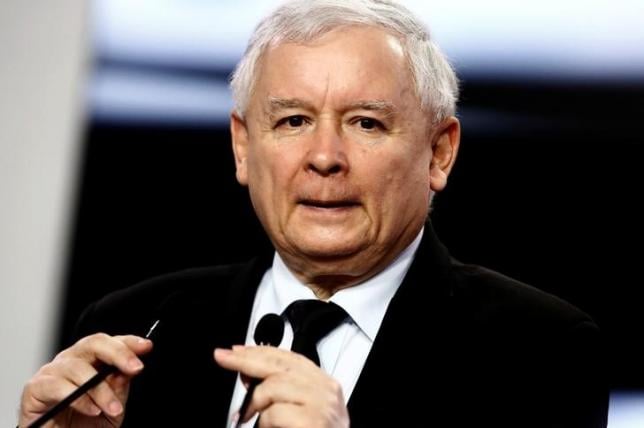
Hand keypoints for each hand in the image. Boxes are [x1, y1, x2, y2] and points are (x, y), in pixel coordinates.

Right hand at [19, 333, 152, 427]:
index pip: (110, 343)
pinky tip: (91, 409)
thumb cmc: (83, 427)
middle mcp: (71, 361)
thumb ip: (119, 387)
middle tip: (135, 368)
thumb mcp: (112, 408)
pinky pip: (57, 386)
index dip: (128, 342)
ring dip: (100, 390)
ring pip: (78, 368)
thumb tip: (129, 370)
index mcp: (91, 362)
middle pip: (93, 343)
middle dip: (118, 353)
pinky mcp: (35, 388)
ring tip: (112, 408)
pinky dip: (78, 398)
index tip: (146, 346)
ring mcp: (52, 372)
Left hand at [214, 345, 349, 427]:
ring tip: (250, 417)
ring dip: (255, 403)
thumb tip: (248, 376)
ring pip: (273, 386)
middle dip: (247, 360)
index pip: (289, 358)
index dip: (260, 352)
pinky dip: (264, 423)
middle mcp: (326, 390)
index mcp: (324, 384)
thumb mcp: (299, 411)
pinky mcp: (313, 421)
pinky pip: (274, 413)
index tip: (237, 351)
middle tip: (223, 357)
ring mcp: (321, 404)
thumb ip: (280, 393)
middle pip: (279, 364)